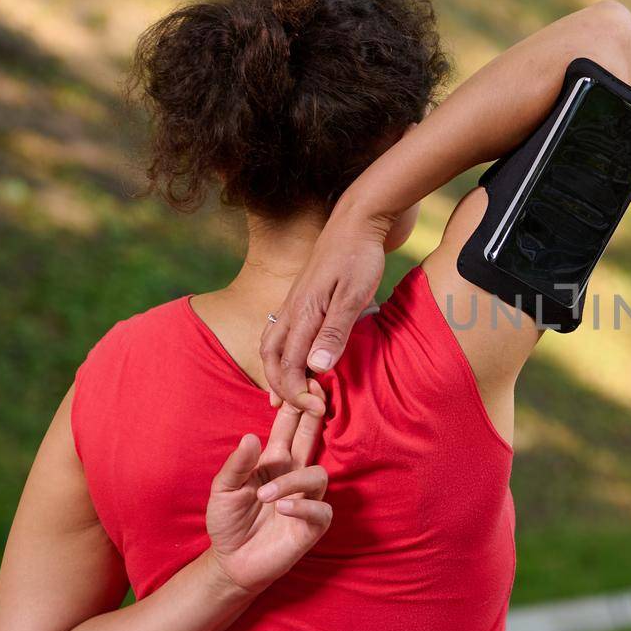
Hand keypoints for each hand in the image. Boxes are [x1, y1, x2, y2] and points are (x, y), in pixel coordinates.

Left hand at [205, 381, 331, 595]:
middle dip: (315, 416)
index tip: (304, 381)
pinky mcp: (312, 525)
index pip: (290, 427)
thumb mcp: (222, 490)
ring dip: (292, 482)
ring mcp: (306, 499)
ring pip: (317, 475)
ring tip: (265, 496)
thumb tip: (251, 436)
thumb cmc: (228, 522)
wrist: (231, 562)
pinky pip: (320, 510)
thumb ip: (236, 465)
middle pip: (313, 438)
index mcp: (274, 461)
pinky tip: (281, 509)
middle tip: (316, 397)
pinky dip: (302, 507)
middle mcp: (294, 475)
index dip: (297, 405)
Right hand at [259, 204, 391, 405]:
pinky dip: (281, 354)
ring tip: (285, 395)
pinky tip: (293, 362)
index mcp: (302, 313)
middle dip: (282, 387)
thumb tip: (316, 369)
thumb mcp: (354, 295)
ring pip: (271, 344)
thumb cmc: (359, 256)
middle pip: (272, 357)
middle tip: (301, 410)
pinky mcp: (301, 298)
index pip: (288, 364)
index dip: (298, 391)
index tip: (317, 408)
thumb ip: (336, 332)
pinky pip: (281, 332)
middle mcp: (291, 310)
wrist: (356, 221)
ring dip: (276, 372)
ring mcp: (293, 303)